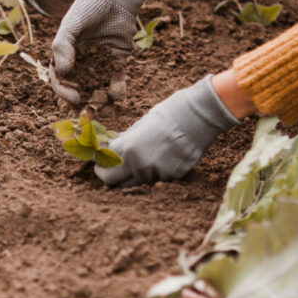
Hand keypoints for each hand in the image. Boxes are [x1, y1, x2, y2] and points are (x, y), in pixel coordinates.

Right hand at [50, 0, 151, 104]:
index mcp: (64, 54)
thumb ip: (63, 46)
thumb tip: (63, 72)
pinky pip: (116, 79)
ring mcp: (99, 63)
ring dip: (101, 100)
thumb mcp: (71, 24)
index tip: (75, 97)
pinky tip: (119, 94)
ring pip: (98, 87)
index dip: (65, 91)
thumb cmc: (89, 6)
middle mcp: (80, 62)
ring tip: (107, 110)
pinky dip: (117, 88)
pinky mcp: (117, 61)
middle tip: (91, 112)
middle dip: (84, 102)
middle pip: (79, 88)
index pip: (60, 79)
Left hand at [94, 76, 240, 185]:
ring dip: (132, 172)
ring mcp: (157, 174)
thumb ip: (123, 142)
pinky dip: (153, 170)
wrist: (198, 116)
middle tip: (110, 167)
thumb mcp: (138, 126)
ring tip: (141, 154)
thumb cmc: (166, 114)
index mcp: (128, 150)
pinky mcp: (173, 177)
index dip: (99, 165)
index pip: (103, 169)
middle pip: (115, 182)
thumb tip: (110, 150)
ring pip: (136, 181)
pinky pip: (155, 178)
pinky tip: (161, 155)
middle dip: (110, 174)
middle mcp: (140, 166)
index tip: (99, 162)